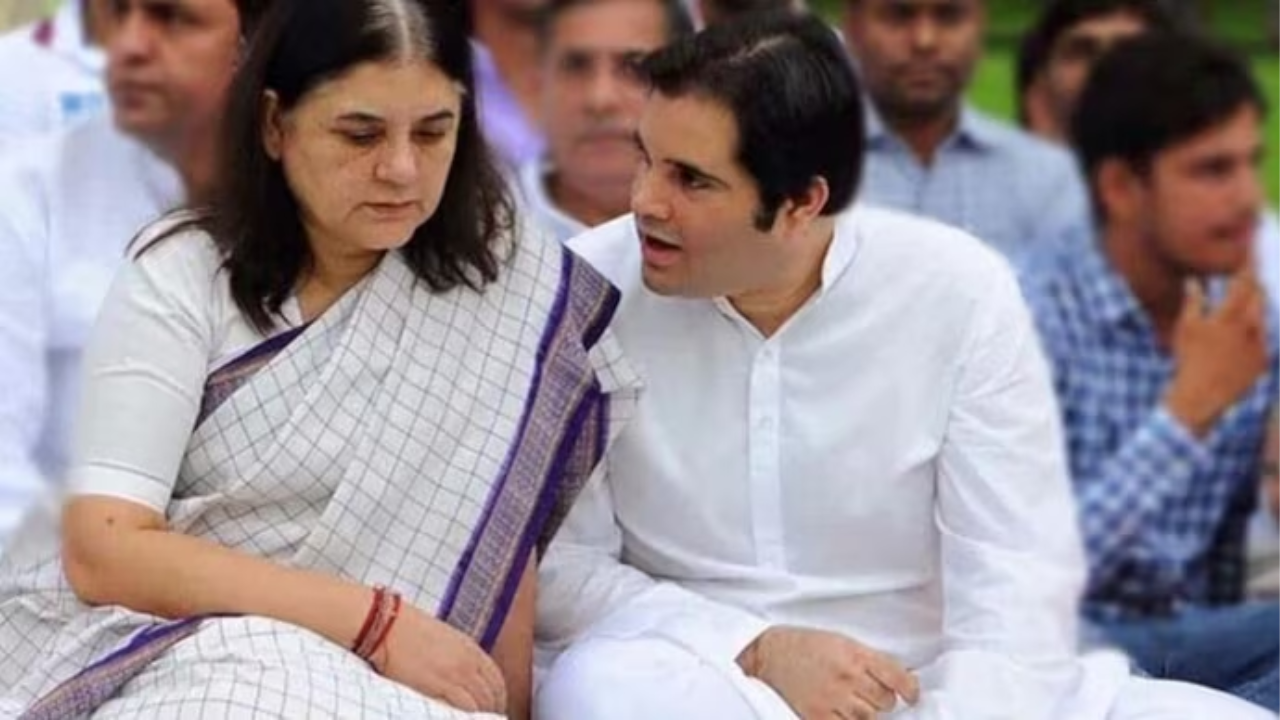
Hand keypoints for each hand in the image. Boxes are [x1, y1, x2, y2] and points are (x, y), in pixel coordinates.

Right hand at [371, 603, 507, 713]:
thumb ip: (458, 655)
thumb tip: (464, 674)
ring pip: (481, 704)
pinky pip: (464, 708)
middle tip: (490, 719)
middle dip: (493, 710)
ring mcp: (455, 674)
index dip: (498, 696)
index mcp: (470, 648)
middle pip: (492, 694)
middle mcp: (467, 662)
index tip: (495, 707)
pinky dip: (468, 717)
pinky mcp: (439, 686)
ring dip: (481, 716)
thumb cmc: (408, 630)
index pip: (496, 679)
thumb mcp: (443, 638)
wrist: (387, 625)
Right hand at [737, 625, 918, 719]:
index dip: (910, 689)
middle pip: (885, 702)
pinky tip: (842, 713)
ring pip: (869, 718)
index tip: (911, 694)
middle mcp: (847, 676)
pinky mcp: (818, 716)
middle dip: (882, 700)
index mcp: (855, 654)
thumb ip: (868, 659)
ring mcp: (833, 698)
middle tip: (870, 694)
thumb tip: (896, 680)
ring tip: (853, 703)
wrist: (769, 654)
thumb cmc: (806, 645)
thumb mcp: (841, 642)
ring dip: (867, 714)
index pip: (897, 676)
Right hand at [1165, 266, 1267, 437]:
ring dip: (1254, 305)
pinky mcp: (1263, 359)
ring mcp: (1260, 344)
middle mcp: (1250, 327)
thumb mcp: (1186, 328)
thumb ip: (1194, 302)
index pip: (1244, 281)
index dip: (1248, 264)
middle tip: (1247, 274)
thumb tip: (1194, 282)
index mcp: (1230, 316)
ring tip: (1242, 302)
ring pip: (1262, 315)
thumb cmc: (1189, 360)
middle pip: (1259, 295)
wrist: (1202, 396)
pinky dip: (1254, 329)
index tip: (1250, 250)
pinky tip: (1241, 333)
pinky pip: (1263, 337)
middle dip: (1254, 283)